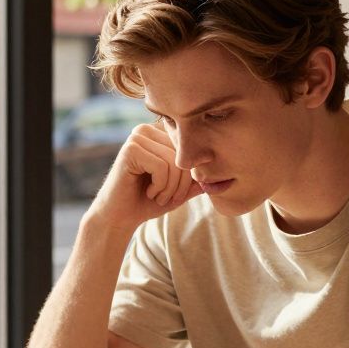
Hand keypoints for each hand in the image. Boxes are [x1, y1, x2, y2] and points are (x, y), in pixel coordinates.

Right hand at [86, 123, 203, 232]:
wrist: (120, 217)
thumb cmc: (148, 201)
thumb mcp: (180, 190)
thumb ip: (198, 181)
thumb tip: (229, 181)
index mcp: (159, 133)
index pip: (191, 150)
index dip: (189, 177)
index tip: (176, 194)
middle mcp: (147, 130)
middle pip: (183, 155)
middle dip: (180, 184)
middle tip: (166, 198)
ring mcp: (137, 137)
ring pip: (174, 162)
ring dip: (170, 188)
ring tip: (157, 196)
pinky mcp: (131, 149)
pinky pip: (161, 167)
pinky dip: (159, 187)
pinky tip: (147, 192)